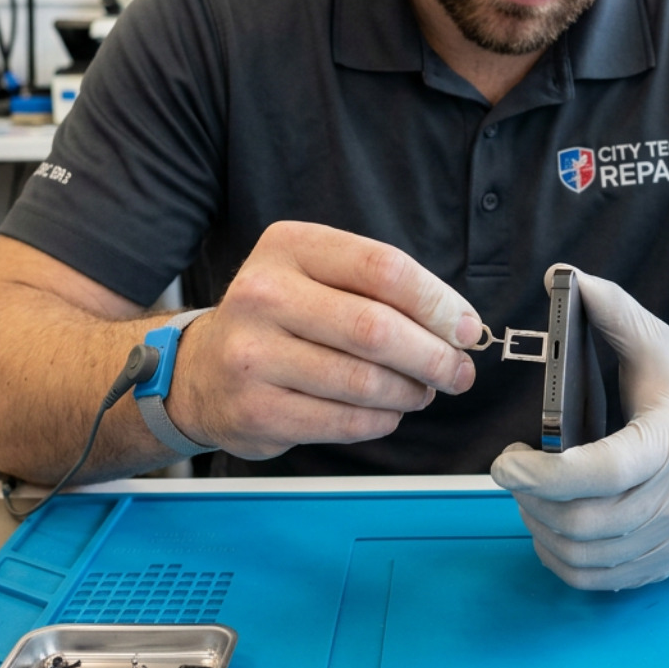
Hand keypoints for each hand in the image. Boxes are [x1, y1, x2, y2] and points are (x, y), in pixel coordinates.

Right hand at [167, 221, 482, 458]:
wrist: (202, 371)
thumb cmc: (281, 319)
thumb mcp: (318, 276)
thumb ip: (381, 290)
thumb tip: (459, 328)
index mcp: (290, 246)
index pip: (384, 268)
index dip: (438, 303)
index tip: (467, 329)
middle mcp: (264, 294)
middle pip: (377, 328)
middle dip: (434, 356)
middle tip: (459, 372)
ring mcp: (253, 355)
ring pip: (364, 380)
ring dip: (410, 391)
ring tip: (422, 390)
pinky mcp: (255, 409)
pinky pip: (345, 421)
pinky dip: (381, 419)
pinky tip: (387, 411)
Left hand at [490, 266, 668, 589]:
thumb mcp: (660, 348)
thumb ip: (614, 312)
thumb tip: (566, 278)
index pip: (603, 471)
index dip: (544, 474)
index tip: (507, 459)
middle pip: (584, 521)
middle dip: (530, 499)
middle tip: (514, 471)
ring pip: (583, 555)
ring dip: (539, 527)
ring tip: (532, 493)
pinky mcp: (663, 563)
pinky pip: (597, 578)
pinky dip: (561, 557)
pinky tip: (552, 523)